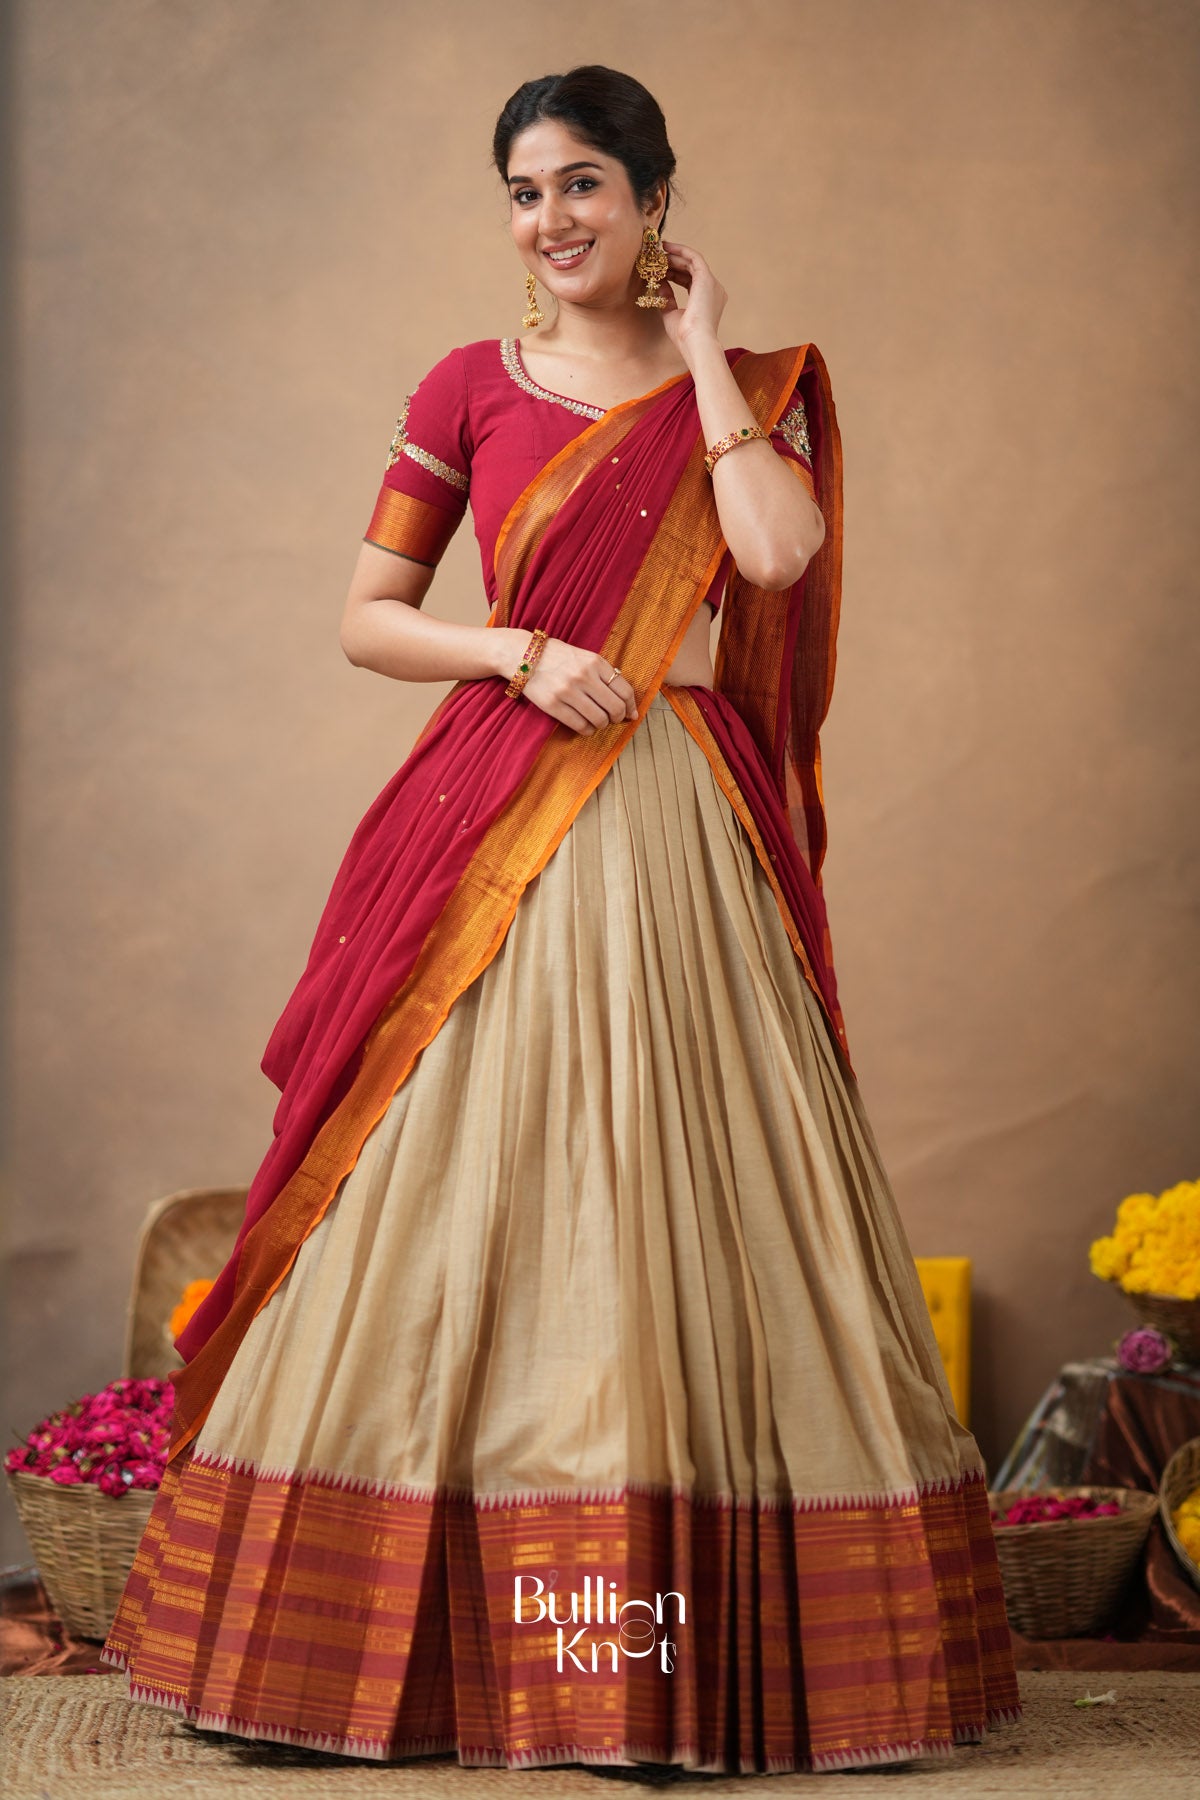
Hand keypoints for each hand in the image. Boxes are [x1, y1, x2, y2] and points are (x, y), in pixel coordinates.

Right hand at [514, 634, 638, 735]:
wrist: (523, 655)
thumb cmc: (558, 657)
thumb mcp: (585, 657)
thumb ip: (605, 674)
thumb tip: (627, 703)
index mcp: (595, 662)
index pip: (624, 690)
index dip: (631, 706)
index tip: (631, 714)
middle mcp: (584, 676)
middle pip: (615, 708)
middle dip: (618, 718)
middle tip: (614, 719)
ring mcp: (568, 691)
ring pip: (599, 720)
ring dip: (602, 725)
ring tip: (598, 721)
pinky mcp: (553, 705)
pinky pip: (580, 726)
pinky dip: (588, 730)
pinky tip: (586, 726)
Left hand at [658, 241, 726, 351]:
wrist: (695, 342)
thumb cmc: (684, 336)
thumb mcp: (671, 314)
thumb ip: (667, 298)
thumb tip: (658, 283)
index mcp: (708, 301)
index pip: (690, 281)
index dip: (673, 274)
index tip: (659, 270)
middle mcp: (713, 290)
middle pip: (691, 270)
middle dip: (673, 263)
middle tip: (656, 258)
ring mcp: (712, 283)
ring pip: (692, 262)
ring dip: (674, 256)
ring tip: (659, 253)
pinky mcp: (707, 278)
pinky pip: (694, 258)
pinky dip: (680, 251)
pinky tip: (667, 248)